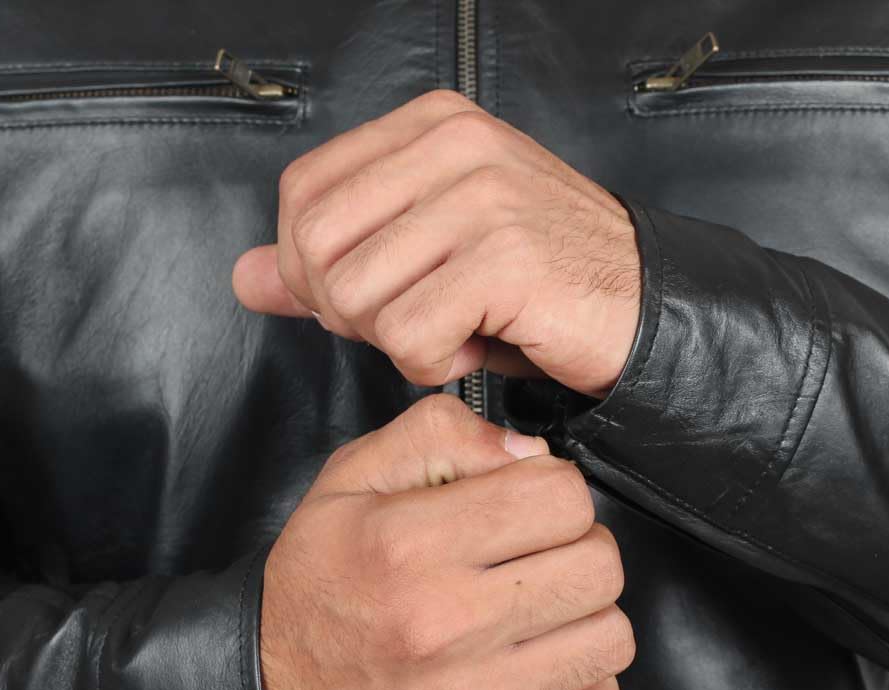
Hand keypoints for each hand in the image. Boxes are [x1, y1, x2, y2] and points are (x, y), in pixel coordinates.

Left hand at [232, 90, 640, 397]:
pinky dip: (434, 364)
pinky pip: (409, 337)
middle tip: (411, 322)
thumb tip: (244, 278)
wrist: (644, 310)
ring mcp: (482, 196)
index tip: (365, 296)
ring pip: (356, 296)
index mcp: (431, 126)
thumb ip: (333, 260)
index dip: (309, 266)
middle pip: (315, 244)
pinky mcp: (505, 258)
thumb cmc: (539, 283)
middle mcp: (454, 145)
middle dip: (347, 311)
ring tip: (458, 328)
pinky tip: (481, 342)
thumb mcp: (428, 254)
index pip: (303, 191)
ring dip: (397, 342)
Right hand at [259, 394, 633, 689]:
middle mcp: (444, 626)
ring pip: (609, 640)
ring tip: (538, 625)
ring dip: (584, 625)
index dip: (553, 494)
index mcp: (410, 545)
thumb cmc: (314, 592)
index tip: (526, 513)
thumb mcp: (346, 485)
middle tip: (537, 566)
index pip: (561, 497)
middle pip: (598, 566)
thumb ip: (439, 437)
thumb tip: (533, 452)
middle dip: (578, 553)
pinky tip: (549, 683)